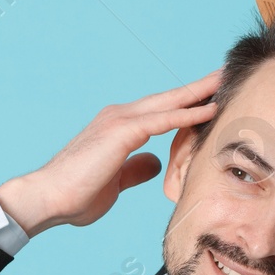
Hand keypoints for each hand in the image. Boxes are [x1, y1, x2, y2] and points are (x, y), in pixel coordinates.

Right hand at [0, 70, 221, 236]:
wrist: (47, 198)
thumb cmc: (75, 195)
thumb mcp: (115, 182)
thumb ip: (135, 168)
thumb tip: (155, 161)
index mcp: (118, 127)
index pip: (160, 111)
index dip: (186, 104)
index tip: (211, 98)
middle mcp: (120, 116)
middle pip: (169, 98)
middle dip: (199, 88)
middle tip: (226, 76)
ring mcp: (120, 121)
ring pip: (169, 102)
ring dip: (200, 92)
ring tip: (227, 82)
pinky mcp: (122, 132)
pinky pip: (163, 120)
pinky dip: (188, 113)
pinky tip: (211, 109)